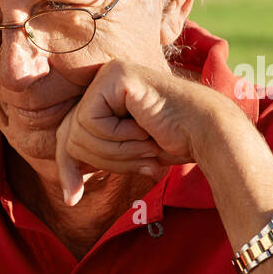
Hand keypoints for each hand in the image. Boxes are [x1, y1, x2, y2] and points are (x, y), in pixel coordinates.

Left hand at [53, 59, 229, 204]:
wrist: (208, 133)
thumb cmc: (174, 143)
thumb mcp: (124, 156)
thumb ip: (94, 159)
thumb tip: (65, 194)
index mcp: (104, 96)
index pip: (67, 135)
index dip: (67, 168)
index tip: (72, 199)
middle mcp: (103, 79)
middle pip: (69, 134)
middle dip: (101, 160)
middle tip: (140, 159)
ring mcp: (108, 73)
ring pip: (79, 132)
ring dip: (116, 150)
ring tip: (146, 143)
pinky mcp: (114, 75)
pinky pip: (92, 121)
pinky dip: (118, 137)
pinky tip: (144, 128)